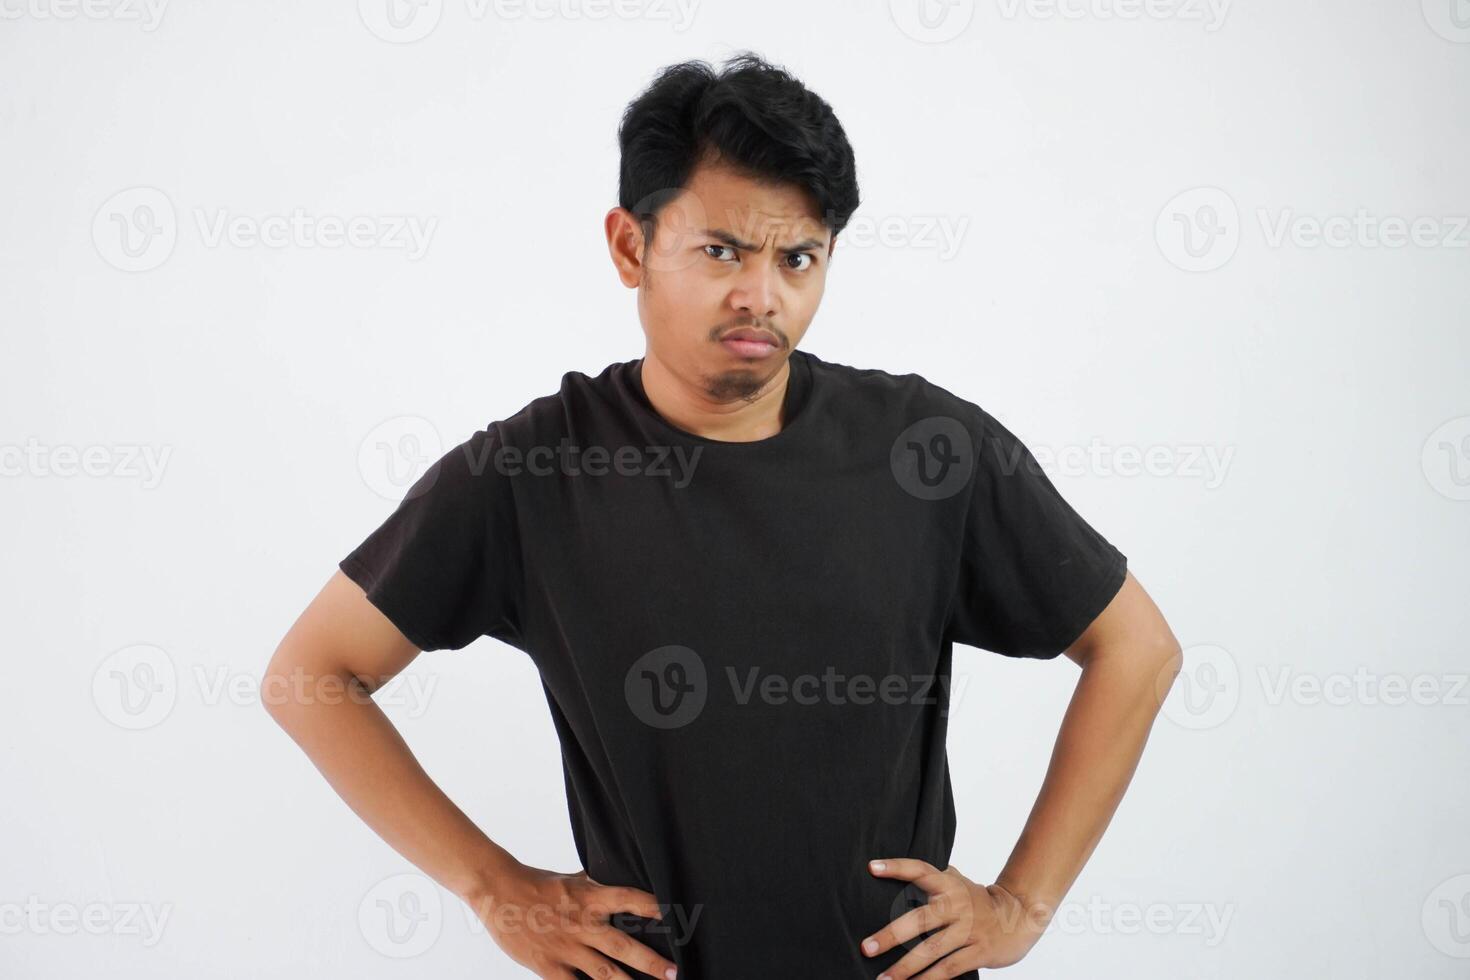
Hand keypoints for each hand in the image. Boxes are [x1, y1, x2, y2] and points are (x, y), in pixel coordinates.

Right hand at [464, 861, 677, 978]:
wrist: (498, 891)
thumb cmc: (537, 883)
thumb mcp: (572, 879)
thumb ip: (597, 884)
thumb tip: (621, 875)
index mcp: (589, 897)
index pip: (629, 899)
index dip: (653, 907)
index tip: (676, 916)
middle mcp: (581, 924)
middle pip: (622, 945)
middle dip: (650, 961)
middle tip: (675, 972)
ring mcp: (565, 948)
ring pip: (603, 973)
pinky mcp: (548, 967)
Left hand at [860, 859, 1049, 976]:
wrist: (1020, 916)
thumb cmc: (978, 900)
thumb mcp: (958, 882)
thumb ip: (934, 877)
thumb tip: (902, 868)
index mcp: (948, 883)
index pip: (919, 869)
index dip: (896, 867)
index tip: (872, 867)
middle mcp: (957, 904)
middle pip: (919, 919)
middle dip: (891, 935)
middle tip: (866, 947)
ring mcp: (969, 929)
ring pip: (932, 949)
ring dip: (905, 967)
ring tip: (883, 979)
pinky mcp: (979, 951)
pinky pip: (950, 967)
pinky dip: (929, 979)